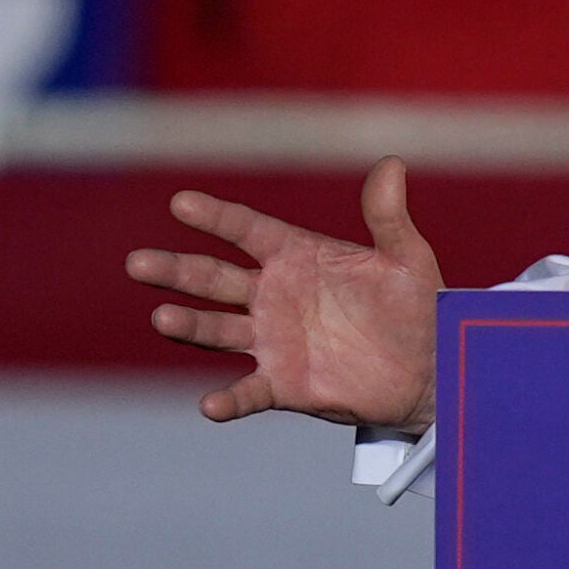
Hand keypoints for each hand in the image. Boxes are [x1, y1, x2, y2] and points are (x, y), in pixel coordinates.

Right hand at [126, 157, 441, 429]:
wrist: (430, 365)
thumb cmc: (417, 304)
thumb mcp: (406, 258)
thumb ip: (389, 216)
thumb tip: (393, 163)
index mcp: (298, 257)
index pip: (248, 230)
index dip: (215, 217)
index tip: (180, 203)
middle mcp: (274, 296)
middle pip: (214, 279)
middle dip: (176, 271)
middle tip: (138, 263)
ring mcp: (273, 340)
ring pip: (217, 330)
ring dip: (188, 325)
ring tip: (163, 318)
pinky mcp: (284, 383)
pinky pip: (248, 392)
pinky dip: (228, 399)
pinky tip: (211, 404)